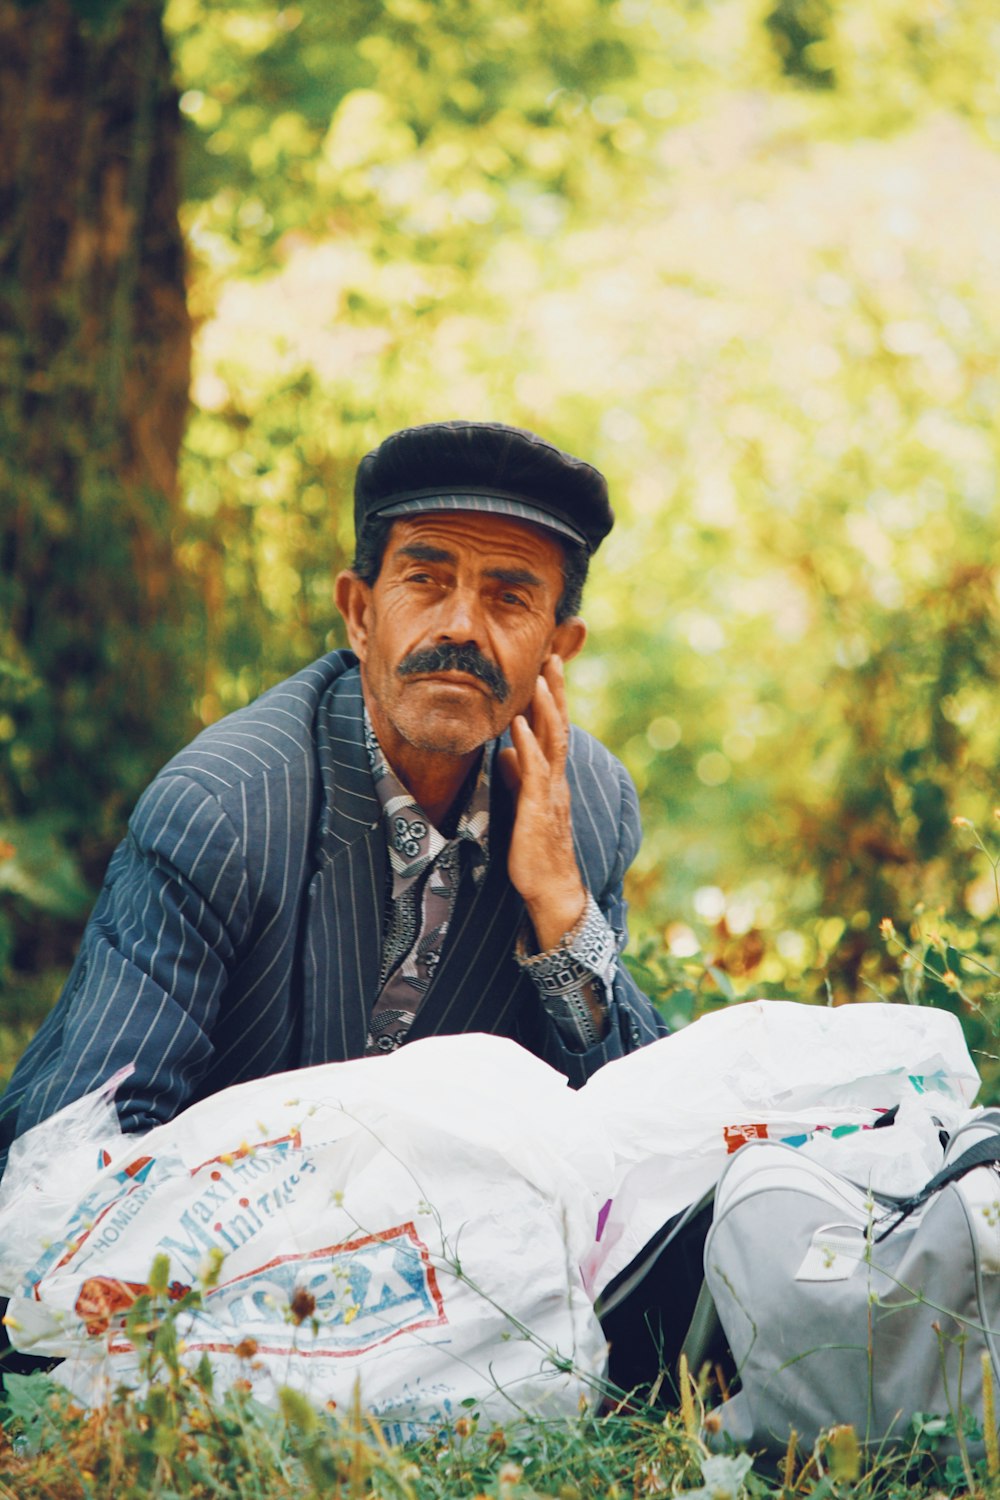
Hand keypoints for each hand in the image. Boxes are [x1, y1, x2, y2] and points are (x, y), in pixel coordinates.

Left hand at [497, 655, 586, 952]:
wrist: (550, 888)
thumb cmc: (535, 850)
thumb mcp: (522, 805)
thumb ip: (517, 778)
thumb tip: (506, 754)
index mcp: (551, 777)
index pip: (553, 729)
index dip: (550, 699)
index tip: (546, 668)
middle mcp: (556, 778)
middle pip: (558, 725)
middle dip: (555, 691)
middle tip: (553, 656)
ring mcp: (551, 792)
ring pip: (552, 741)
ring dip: (545, 707)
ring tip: (539, 677)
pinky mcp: (539, 808)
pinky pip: (535, 770)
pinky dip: (527, 743)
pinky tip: (518, 723)